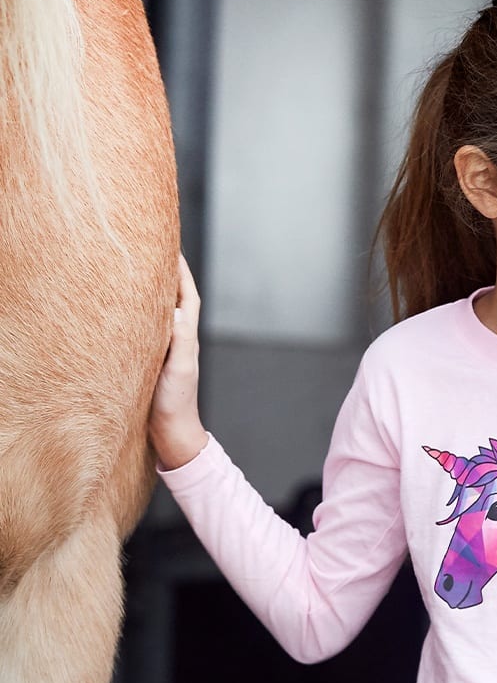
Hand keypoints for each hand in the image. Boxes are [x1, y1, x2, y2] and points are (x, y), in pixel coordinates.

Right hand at [148, 254, 207, 469]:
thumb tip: (176, 308)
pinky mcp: (149, 363)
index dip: (181, 270)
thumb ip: (179, 339)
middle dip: (164, 273)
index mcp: (186, 337)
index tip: (171, 245)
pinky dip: (136, 315)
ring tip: (134, 269)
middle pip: (172, 298)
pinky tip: (122, 310)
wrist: (171, 436)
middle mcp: (176, 340)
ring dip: (150, 291)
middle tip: (148, 248)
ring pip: (157, 313)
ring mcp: (163, 351)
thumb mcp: (178, 369)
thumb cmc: (176, 404)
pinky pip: (144, 330)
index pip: (187, 295)